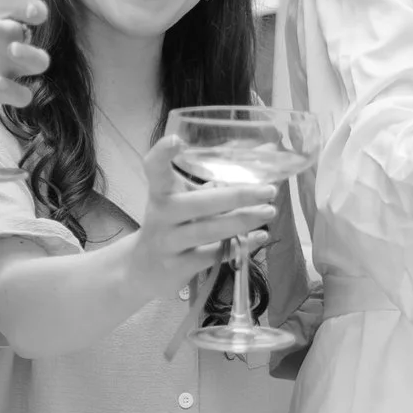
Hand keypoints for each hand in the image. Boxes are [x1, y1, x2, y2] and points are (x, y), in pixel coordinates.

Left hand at [0, 3, 48, 107]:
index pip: (24, 9)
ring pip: (39, 61)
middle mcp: (9, 41)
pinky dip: (13, 88)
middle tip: (19, 20)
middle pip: (29, 31)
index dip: (34, 8)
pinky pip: (22, 94)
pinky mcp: (5, 93)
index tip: (27, 8)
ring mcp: (10, 68)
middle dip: (32, 26)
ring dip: (29, 54)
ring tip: (12, 50)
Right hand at [131, 140, 278, 303]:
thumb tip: (260, 160)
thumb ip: (210, 187)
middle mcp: (161, 216)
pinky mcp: (179, 267)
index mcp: (160, 194)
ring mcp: (169, 243)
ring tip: (269, 211)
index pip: (154, 169)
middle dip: (237, 196)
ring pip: (209, 231)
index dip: (162, 154)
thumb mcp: (180, 204)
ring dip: (243, 220)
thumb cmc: (171, 227)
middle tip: (269, 190)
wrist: (143, 271)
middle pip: (199, 203)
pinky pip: (213, 255)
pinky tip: (260, 237)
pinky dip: (239, 246)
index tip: (177, 141)